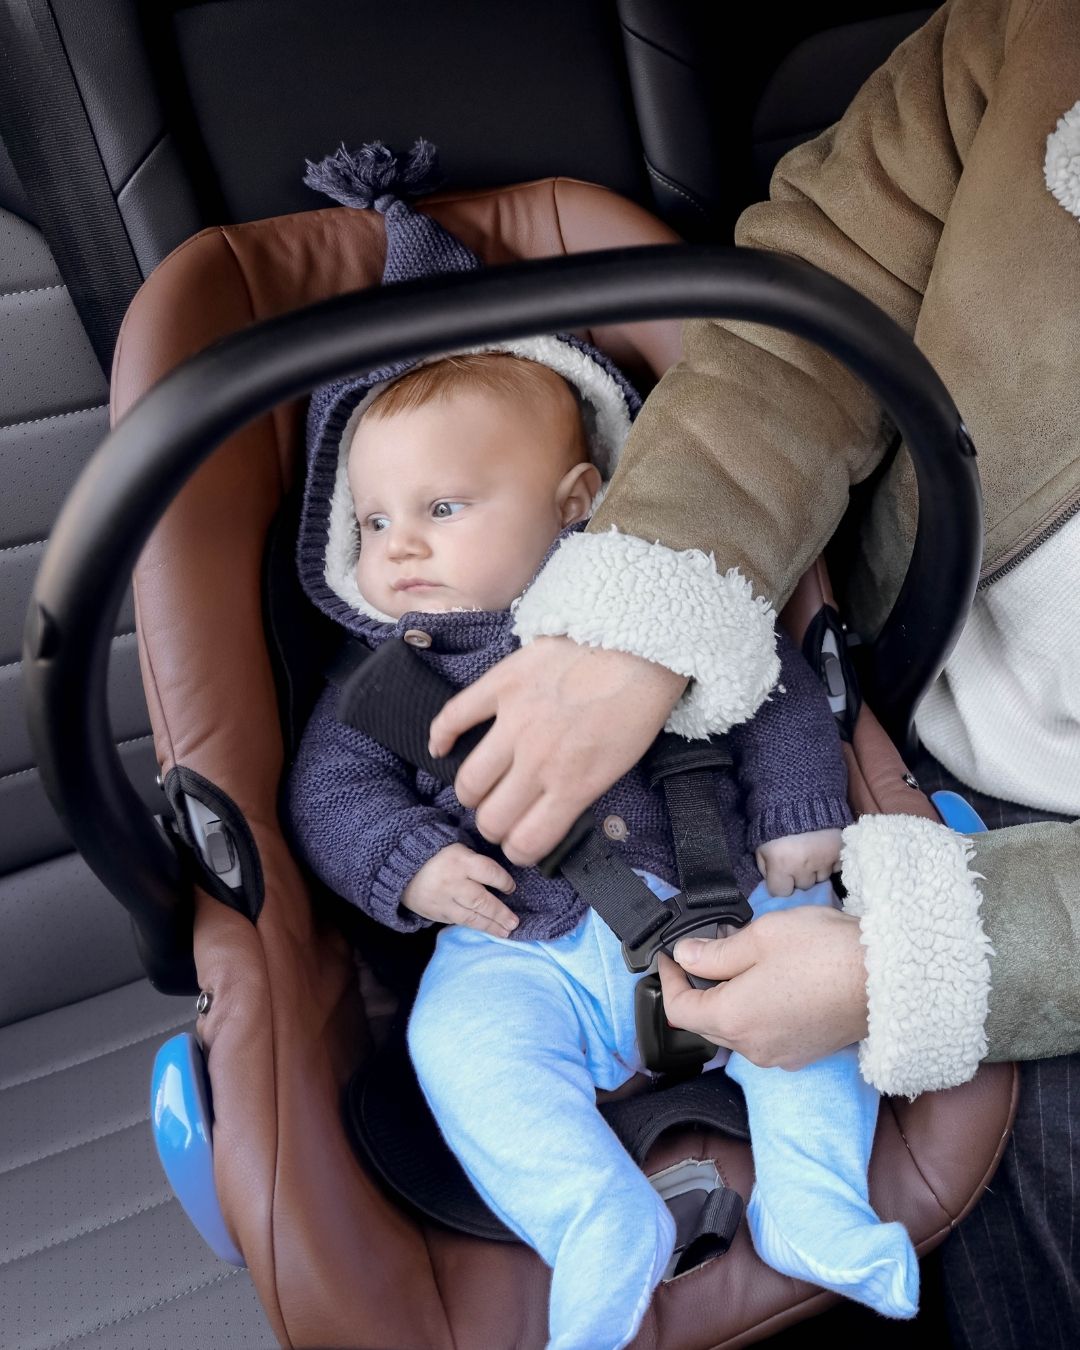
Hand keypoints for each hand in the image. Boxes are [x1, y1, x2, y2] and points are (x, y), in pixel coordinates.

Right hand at [402, 844, 518, 936]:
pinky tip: (486, 930)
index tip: (512, 888)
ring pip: (469, 917)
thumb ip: (476, 863)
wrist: (401, 866)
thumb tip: (502, 880)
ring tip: (506, 932)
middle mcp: (452, 881)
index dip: (503, 881)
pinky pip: (457, 922)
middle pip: (480, 900)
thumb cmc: (437, 854)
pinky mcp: (435, 913)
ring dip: (490, 926)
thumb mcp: (458, 848)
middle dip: (499, 913)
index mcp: (460, 860)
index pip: (488, 872)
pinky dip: (473, 926)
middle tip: (515, 923)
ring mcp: (442, 900)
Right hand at [427, 637, 687, 864]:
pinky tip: (441, 748)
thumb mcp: (618, 767)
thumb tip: (550, 815)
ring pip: (469, 781)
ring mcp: (515, 722)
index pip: (526, 842)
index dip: (518, 851)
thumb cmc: (634, 707)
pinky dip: (441, 736)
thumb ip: (579, 794)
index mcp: (573, 785)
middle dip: (494, 826)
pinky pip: (454, 716)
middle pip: (492, 818)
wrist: (638, 648)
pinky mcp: (501, 685)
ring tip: (479, 789)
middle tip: (500, 817)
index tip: (519, 844)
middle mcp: (538, 761)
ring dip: (471, 793)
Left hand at [658, 906, 868, 1068]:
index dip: (668, 980)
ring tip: (741, 965)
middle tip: (703, 954)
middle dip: (698, 990)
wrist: (887, 979)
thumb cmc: (824, 952)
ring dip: (729, 1002)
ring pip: (736, 1031)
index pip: (679, 1009)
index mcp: (733, 1019)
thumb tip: (686, 956)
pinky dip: (756, 1014)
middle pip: (706, 1023)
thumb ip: (716, 952)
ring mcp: (780, 1055)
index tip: (671, 956)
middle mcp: (752, 1047)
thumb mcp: (760, 937)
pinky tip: (771, 986)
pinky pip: (764, 1036)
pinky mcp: (803, 1053)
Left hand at [755, 828, 841, 895]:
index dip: (780, 883)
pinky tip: (823, 850)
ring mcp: (825, 860)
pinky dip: (831, 861)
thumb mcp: (760, 845)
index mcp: (782, 865)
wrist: (800, 796)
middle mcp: (804, 866)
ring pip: (821, 877)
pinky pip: (836, 867)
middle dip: (798, 875)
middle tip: (796, 859)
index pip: (781, 891)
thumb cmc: (774, 823)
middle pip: (803, 885)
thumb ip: (764, 867)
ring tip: (810, 852)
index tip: (780, 873)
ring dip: (815, 869)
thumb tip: (773, 882)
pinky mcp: (840, 851)